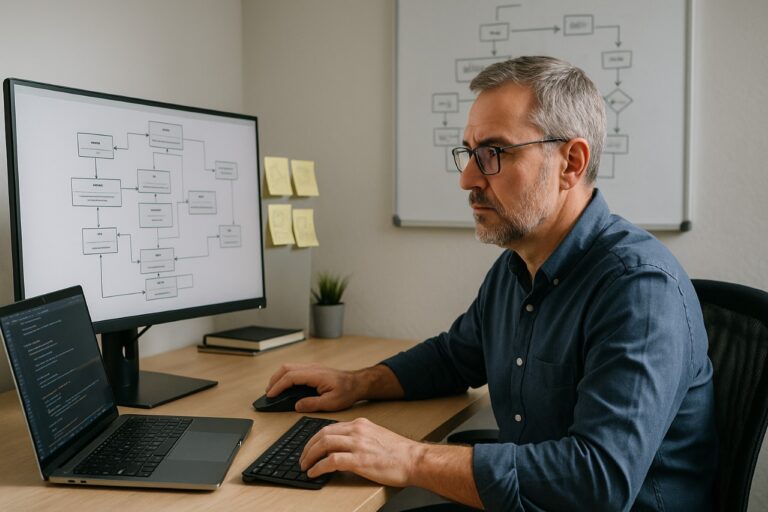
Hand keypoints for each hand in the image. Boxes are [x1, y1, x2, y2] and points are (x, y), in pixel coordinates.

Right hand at [266, 363, 361, 411]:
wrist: (357, 383)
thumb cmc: (347, 392)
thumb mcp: (331, 403)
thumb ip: (312, 404)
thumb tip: (297, 406)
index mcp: (316, 375)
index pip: (291, 377)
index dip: (279, 386)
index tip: (271, 395)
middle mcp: (312, 368)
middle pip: (286, 368)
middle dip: (274, 380)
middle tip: (268, 393)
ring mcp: (312, 367)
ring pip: (289, 367)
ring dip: (279, 377)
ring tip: (273, 390)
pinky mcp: (313, 370)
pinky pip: (295, 370)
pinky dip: (285, 376)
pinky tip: (284, 386)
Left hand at [300, 417, 422, 486]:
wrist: (414, 460)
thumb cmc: (399, 452)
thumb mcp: (376, 436)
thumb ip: (360, 437)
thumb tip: (342, 447)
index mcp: (361, 424)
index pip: (330, 427)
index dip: (315, 438)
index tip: (309, 447)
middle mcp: (357, 431)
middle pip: (323, 434)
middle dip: (308, 447)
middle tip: (302, 458)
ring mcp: (358, 445)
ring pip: (323, 445)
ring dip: (310, 456)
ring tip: (305, 466)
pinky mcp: (359, 460)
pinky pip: (331, 461)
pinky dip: (319, 467)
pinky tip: (315, 473)